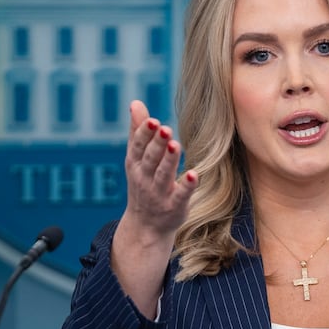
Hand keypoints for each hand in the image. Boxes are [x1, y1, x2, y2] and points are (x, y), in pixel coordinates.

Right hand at [120, 99, 196, 244]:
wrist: (145, 226)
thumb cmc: (143, 183)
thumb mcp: (136, 159)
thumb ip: (137, 131)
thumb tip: (135, 103)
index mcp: (135, 164)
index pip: (138, 147)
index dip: (144, 134)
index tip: (152, 120)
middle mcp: (144, 178)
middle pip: (150, 159)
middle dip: (156, 144)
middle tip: (165, 129)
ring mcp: (159, 194)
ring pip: (163, 176)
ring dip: (169, 161)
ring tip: (175, 144)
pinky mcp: (174, 207)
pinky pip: (180, 196)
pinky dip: (186, 187)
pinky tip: (193, 174)